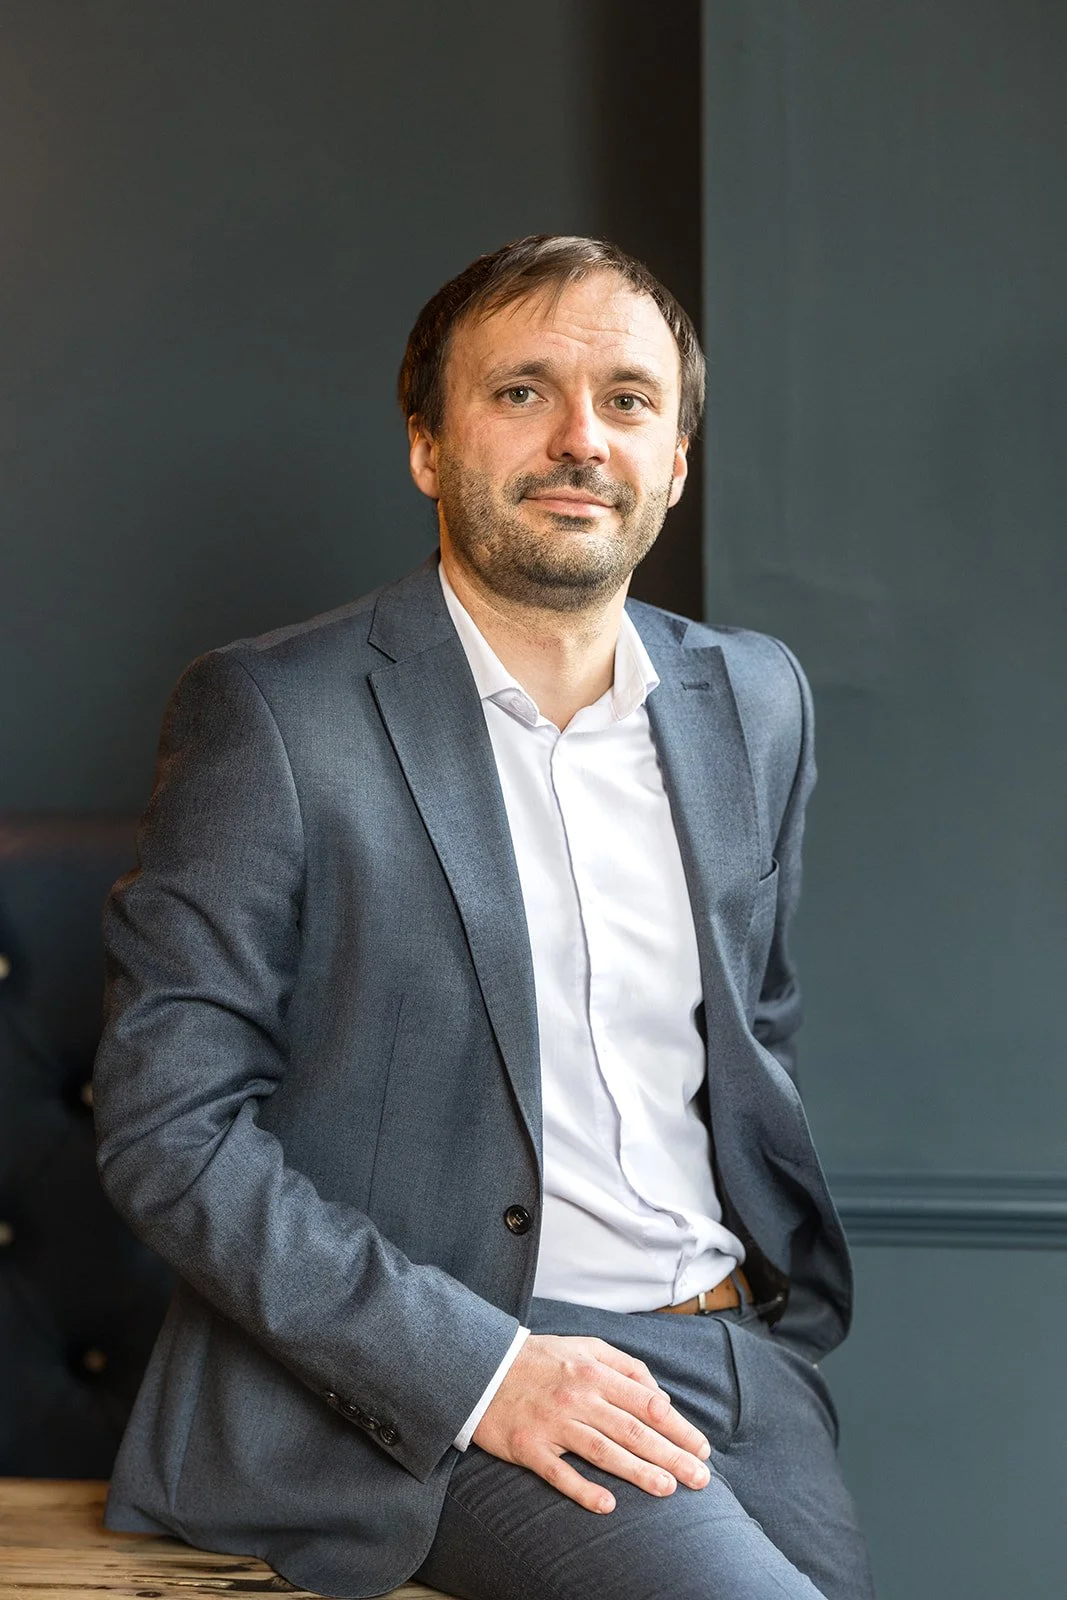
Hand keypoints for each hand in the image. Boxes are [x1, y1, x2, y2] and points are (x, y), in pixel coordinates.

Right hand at [471, 1333, 711, 1513]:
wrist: (482, 1367)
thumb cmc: (541, 1359)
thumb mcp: (585, 1347)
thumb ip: (625, 1366)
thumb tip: (658, 1396)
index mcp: (594, 1372)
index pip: (647, 1403)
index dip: (678, 1427)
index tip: (701, 1448)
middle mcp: (578, 1397)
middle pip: (633, 1430)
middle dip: (671, 1455)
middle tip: (699, 1478)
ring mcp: (553, 1424)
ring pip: (604, 1452)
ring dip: (638, 1472)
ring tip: (667, 1489)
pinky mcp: (529, 1447)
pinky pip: (560, 1473)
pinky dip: (584, 1489)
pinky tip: (608, 1504)